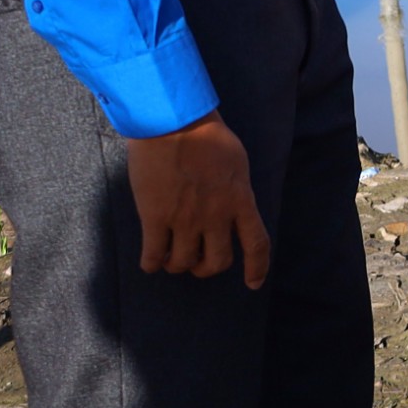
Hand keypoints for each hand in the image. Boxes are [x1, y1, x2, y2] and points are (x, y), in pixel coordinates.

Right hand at [128, 112, 269, 287]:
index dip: (256, 268)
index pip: (257, 244)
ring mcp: (185, 219)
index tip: (253, 283)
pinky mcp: (155, 218)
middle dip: (206, 268)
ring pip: (183, 263)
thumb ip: (237, 191)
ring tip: (172, 257)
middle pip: (216, 262)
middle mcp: (215, 216)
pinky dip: (152, 264)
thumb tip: (234, 209)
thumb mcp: (237, 164)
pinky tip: (151, 260)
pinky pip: (153, 256)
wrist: (173, 123)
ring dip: (178, 265)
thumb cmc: (207, 135)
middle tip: (197, 262)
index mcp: (240, 200)